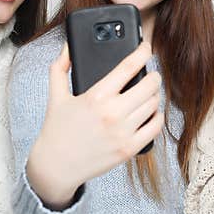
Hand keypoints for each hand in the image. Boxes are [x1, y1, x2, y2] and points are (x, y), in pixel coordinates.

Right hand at [26, 42, 163, 208]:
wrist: (56, 165)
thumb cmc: (57, 130)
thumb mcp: (55, 95)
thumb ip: (60, 67)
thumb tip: (69, 47)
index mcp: (95, 96)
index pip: (128, 66)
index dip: (142, 52)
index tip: (146, 48)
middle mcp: (112, 113)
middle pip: (149, 85)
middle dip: (153, 76)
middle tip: (151, 75)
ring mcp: (123, 132)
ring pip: (154, 104)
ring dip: (155, 95)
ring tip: (149, 94)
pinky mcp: (129, 149)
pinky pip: (155, 127)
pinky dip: (157, 117)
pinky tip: (151, 113)